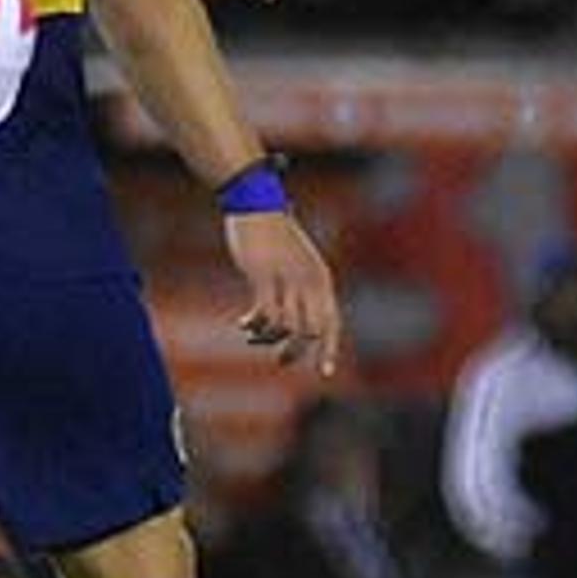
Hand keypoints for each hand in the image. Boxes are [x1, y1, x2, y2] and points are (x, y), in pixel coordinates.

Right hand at [223, 206, 344, 377]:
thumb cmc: (276, 233)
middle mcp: (309, 281)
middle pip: (310, 332)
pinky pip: (263, 314)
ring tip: (254, 336)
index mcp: (321, 279)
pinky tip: (243, 323)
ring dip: (268, 338)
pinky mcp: (263, 275)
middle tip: (281, 362)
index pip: (332, 324)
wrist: (257, 203)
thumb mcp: (298, 261)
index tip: (325, 373)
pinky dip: (254, 325)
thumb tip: (300, 317)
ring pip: (284, 327)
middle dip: (296, 353)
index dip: (330, 351)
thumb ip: (303, 286)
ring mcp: (286, 279)